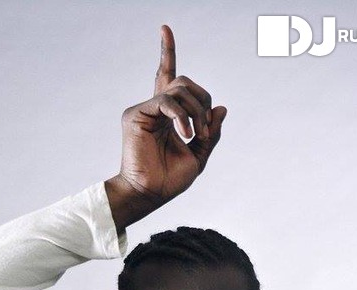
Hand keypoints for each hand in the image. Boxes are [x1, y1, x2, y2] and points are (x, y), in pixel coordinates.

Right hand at [105, 25, 226, 231]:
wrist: (151, 194)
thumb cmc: (171, 179)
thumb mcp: (200, 156)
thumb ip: (211, 132)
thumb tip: (221, 107)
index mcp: (168, 116)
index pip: (169, 78)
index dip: (167, 52)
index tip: (164, 28)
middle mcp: (154, 109)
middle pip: (184, 82)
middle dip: (203, 101)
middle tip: (204, 131)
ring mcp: (144, 110)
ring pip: (179, 88)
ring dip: (196, 112)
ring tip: (195, 136)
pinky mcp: (135, 114)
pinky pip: (165, 101)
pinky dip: (181, 116)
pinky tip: (184, 134)